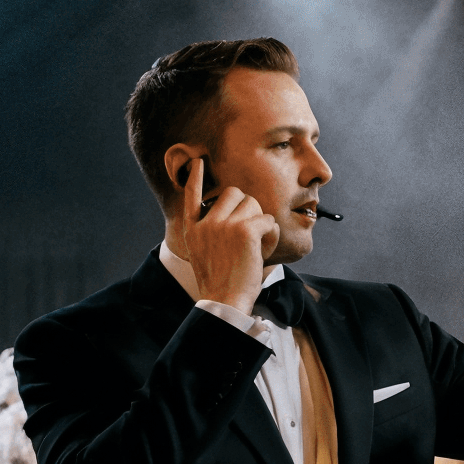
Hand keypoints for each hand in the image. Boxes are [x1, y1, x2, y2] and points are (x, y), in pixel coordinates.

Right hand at [178, 154, 273, 309]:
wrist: (224, 301)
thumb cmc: (221, 282)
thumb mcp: (205, 254)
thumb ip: (211, 232)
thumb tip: (235, 215)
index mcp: (193, 229)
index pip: (192, 196)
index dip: (195, 177)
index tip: (197, 162)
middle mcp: (205, 223)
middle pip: (233, 193)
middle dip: (248, 207)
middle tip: (251, 232)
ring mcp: (223, 225)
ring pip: (253, 203)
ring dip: (261, 222)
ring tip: (256, 245)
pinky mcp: (244, 231)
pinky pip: (268, 220)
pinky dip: (272, 236)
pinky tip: (263, 252)